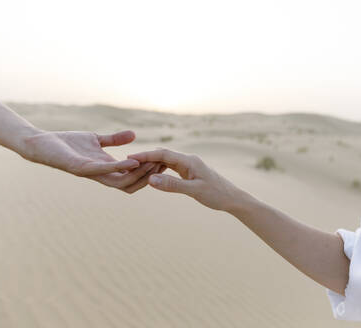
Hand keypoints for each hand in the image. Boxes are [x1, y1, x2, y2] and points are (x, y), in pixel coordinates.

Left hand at [23, 129, 162, 192]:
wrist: (41, 144)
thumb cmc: (67, 143)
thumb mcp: (96, 139)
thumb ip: (114, 140)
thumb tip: (134, 135)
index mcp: (105, 170)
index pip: (132, 178)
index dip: (147, 172)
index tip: (162, 161)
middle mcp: (100, 175)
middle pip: (130, 185)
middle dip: (147, 176)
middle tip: (162, 165)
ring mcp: (91, 173)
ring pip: (120, 182)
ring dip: (138, 174)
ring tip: (152, 163)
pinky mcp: (80, 168)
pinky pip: (104, 171)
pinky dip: (120, 168)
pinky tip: (132, 161)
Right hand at [128, 148, 245, 210]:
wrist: (233, 199)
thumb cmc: (216, 194)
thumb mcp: (193, 191)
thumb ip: (172, 185)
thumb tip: (150, 180)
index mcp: (189, 161)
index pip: (162, 154)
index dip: (145, 155)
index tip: (130, 157)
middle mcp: (188, 160)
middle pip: (162, 155)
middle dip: (145, 158)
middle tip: (128, 163)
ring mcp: (189, 166)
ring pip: (166, 161)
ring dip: (152, 164)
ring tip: (136, 168)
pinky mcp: (190, 172)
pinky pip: (171, 168)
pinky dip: (160, 170)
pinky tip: (152, 175)